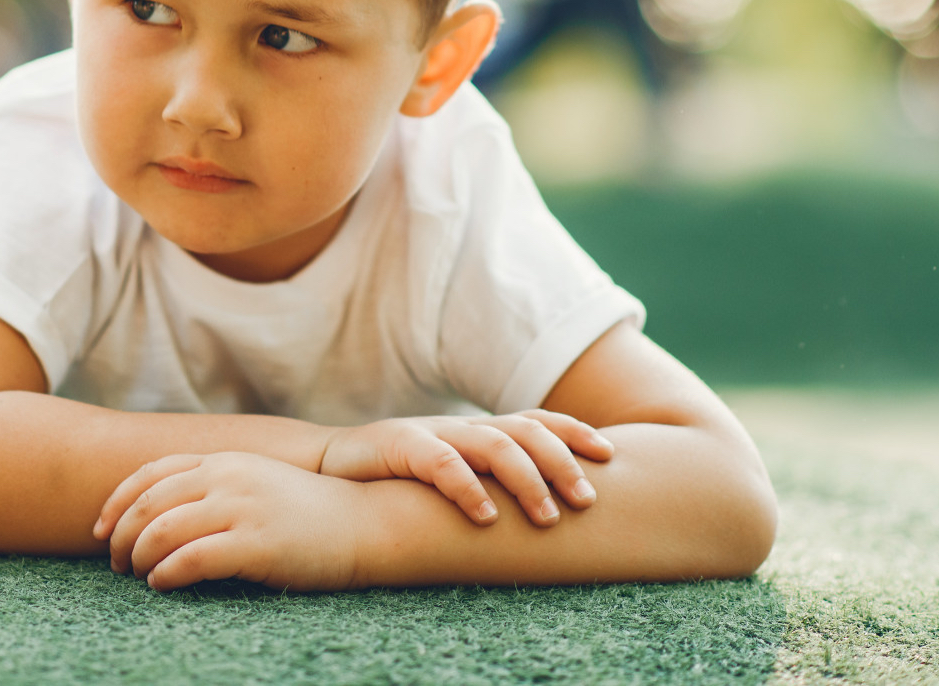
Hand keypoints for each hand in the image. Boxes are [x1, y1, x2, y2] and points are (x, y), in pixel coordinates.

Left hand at [92, 452, 367, 591]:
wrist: (364, 524)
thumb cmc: (307, 513)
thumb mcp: (257, 483)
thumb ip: (216, 486)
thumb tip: (165, 514)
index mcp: (225, 460)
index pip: (151, 473)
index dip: (117, 502)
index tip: (101, 530)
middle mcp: (228, 477)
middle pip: (149, 503)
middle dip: (122, 536)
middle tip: (116, 563)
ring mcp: (242, 508)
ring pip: (162, 531)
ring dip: (140, 558)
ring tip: (140, 576)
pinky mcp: (255, 543)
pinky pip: (191, 560)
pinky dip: (166, 575)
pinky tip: (162, 586)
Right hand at [317, 410, 612, 526]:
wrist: (327, 467)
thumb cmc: (395, 480)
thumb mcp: (449, 477)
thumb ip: (487, 482)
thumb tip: (544, 508)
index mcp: (477, 432)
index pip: (537, 421)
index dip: (574, 432)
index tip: (610, 455)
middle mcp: (461, 427)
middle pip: (526, 431)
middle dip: (562, 463)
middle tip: (588, 499)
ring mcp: (431, 432)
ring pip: (492, 444)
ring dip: (527, 480)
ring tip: (548, 517)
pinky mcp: (398, 445)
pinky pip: (440, 463)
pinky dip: (466, 488)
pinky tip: (486, 516)